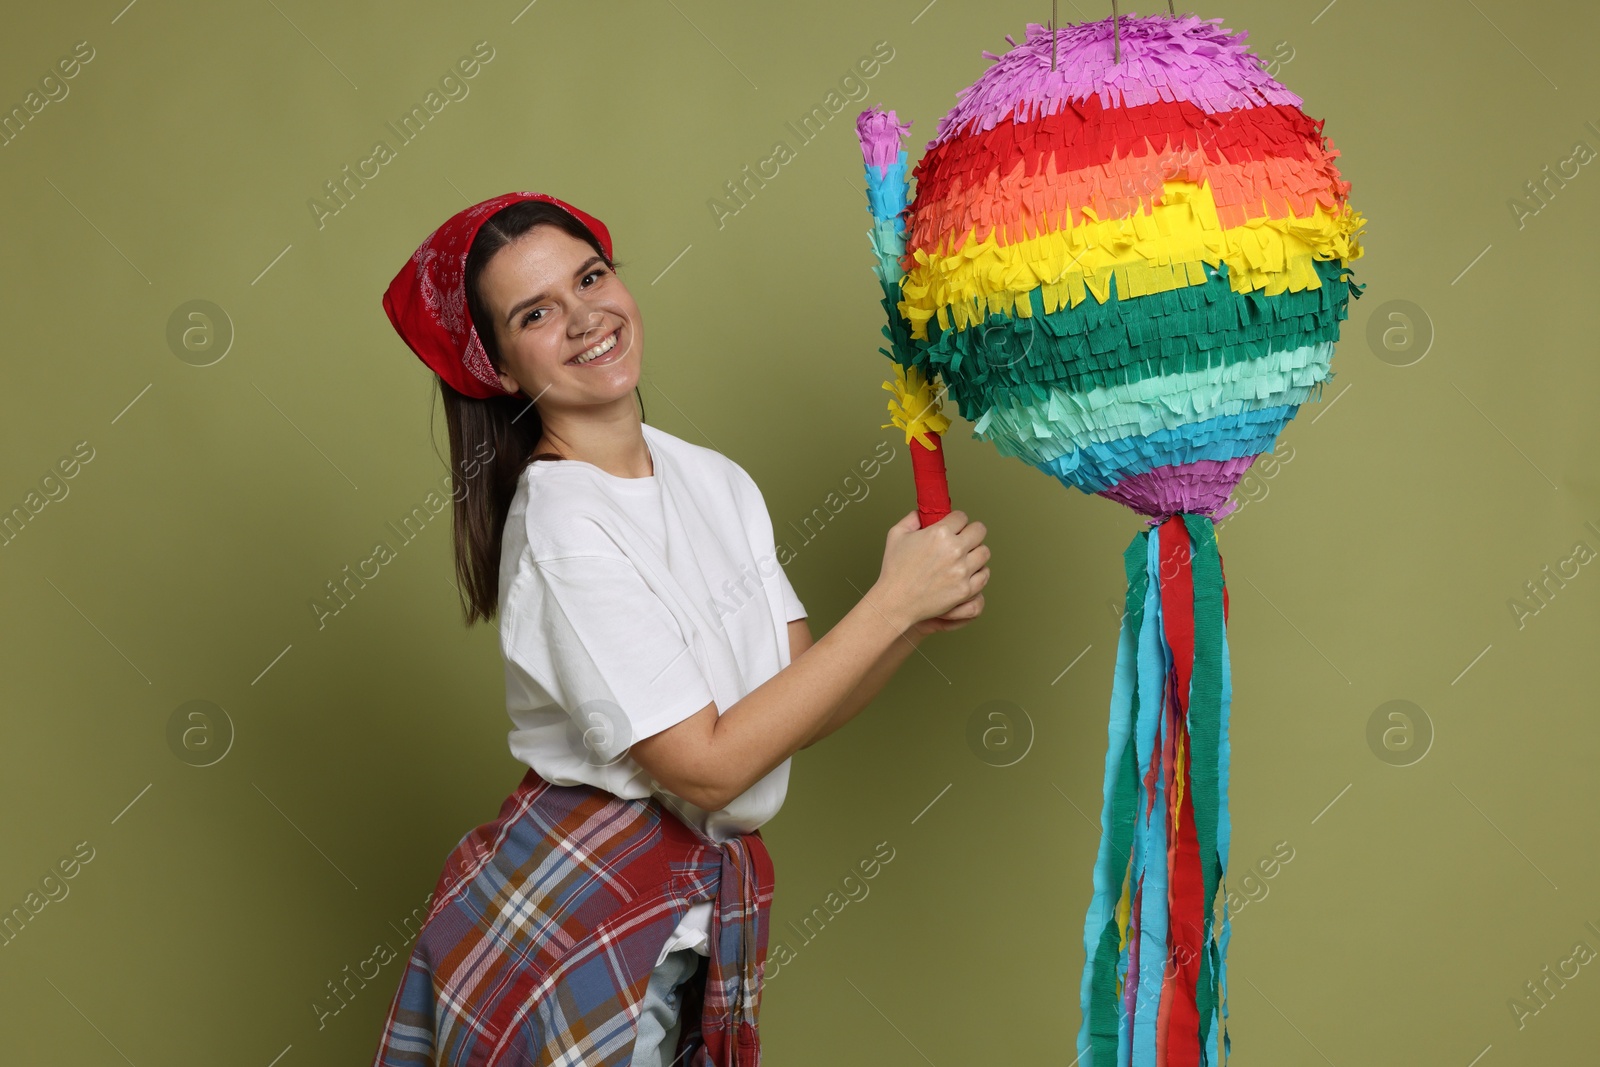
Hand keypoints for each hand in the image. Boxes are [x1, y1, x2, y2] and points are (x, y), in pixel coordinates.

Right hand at [871, 509, 989, 633]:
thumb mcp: (896, 535)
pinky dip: (978, 572)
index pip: (962, 516)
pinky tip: (968, 572)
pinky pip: (984, 575)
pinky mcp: (966, 589)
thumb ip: (912, 519)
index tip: (954, 526)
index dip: (957, 520)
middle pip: (979, 531)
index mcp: (939, 533)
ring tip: (966, 556)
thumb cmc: (894, 570)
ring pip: (984, 552)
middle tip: (964, 538)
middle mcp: (954, 550)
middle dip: (971, 532)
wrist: (896, 602)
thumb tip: (922, 513)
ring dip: (976, 552)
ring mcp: (962, 571)